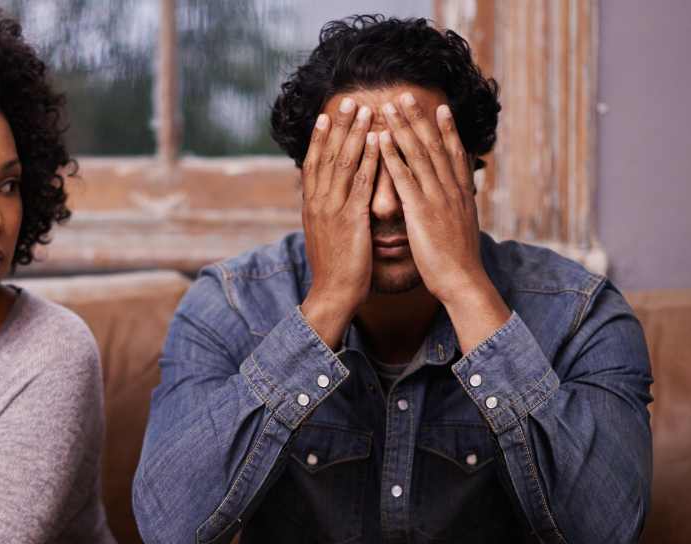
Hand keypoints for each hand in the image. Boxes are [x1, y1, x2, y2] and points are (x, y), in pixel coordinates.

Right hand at [299, 96, 382, 348]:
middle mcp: (319, 203)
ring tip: (364, 109)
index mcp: (312, 206)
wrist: (333, 294)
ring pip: (342, 162)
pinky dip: (369, 157)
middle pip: (327, 156)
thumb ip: (329, 215)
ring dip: (354, 133)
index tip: (326, 116)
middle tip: (346, 101)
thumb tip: (331, 203)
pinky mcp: (350, 218)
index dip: (320, 139)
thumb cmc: (335, 269)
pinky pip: (360, 181)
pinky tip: (378, 139)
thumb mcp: (326, 237)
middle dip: (337, 127)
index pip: (314, 164)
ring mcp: (333, 209)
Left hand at [376, 94, 483, 304]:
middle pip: (434, 145)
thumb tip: (460, 199)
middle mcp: (451, 189)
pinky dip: (393, 157)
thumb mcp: (462, 228)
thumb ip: (457, 209)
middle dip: (420, 118)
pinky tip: (381, 141)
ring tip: (389, 106)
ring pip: (419, 154)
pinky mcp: (421, 211)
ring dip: (403, 127)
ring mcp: (437, 198)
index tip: (440, 107)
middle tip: (406, 94)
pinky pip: (404, 178)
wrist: (463, 281)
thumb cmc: (459, 261)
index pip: (454, 153)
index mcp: (461, 193)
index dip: (447, 129)